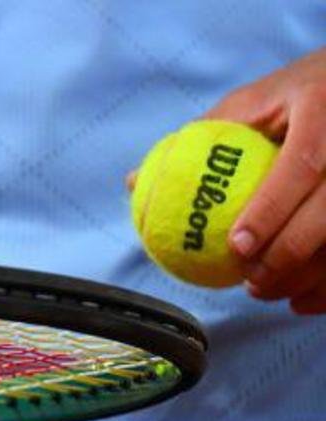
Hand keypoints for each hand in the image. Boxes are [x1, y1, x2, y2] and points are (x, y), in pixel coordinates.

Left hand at [204, 49, 325, 313]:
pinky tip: (303, 303)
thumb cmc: (295, 96)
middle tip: (251, 281)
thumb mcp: (252, 103)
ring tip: (267, 293)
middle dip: (291, 254)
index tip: (238, 245)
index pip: (304, 164)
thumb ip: (198, 139)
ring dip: (312, 277)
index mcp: (322, 107)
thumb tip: (134, 184)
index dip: (273, 208)